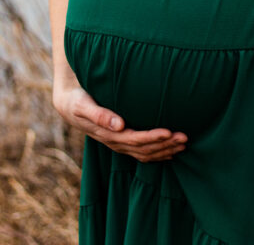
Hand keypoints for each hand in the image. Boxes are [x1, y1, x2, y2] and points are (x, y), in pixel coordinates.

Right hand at [52, 84, 186, 161]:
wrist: (68, 104)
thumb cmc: (77, 100)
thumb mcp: (84, 105)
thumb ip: (100, 115)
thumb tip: (119, 124)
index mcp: (108, 134)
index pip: (135, 140)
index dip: (153, 137)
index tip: (169, 132)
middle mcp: (115, 142)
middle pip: (144, 149)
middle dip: (165, 145)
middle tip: (185, 138)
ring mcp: (119, 143)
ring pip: (145, 153)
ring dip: (165, 150)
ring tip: (183, 144)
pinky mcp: (121, 140)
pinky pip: (141, 152)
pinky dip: (157, 153)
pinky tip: (170, 152)